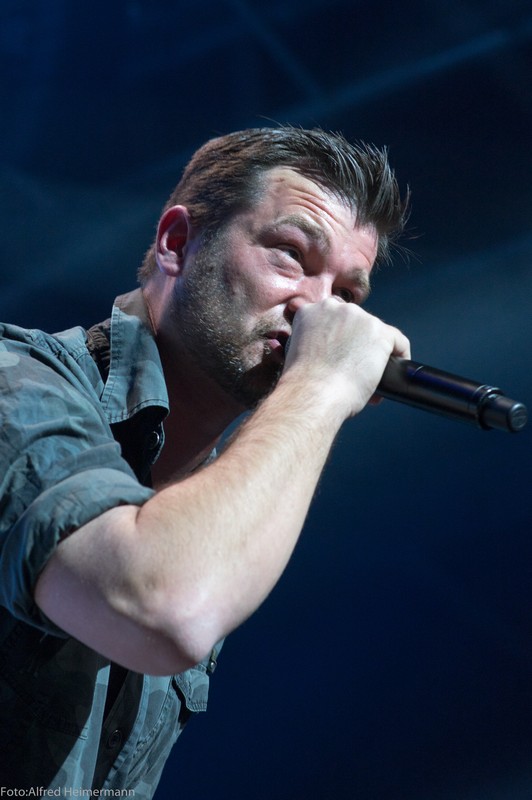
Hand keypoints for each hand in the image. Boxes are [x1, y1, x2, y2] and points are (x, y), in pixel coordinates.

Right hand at [282, 298, 409, 418]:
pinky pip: (398, 341)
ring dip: (375, 351)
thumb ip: (310, 342)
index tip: (341, 351)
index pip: (333, 317)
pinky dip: (399, 356)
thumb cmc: (302, 383)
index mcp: (311, 312)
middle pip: (356, 322)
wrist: (313, 393)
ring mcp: (360, 318)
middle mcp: (335, 308)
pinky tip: (395, 370)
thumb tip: (329, 351)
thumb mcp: (294, 353)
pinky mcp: (381, 333)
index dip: (339, 335)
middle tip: (355, 366)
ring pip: (376, 332)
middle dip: (357, 342)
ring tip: (372, 374)